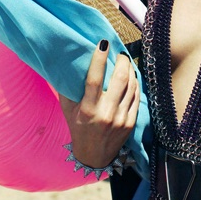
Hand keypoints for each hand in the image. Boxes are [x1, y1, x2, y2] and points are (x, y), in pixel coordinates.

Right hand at [58, 40, 138, 168]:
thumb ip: (67, 89)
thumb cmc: (78, 128)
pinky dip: (135, 83)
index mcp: (88, 110)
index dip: (99, 60)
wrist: (94, 156)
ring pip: (131, 86)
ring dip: (130, 70)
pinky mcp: (130, 123)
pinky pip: (136, 97)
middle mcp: (105, 114)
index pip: (94, 80)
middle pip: (119, 80)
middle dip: (121, 62)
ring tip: (126, 63)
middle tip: (119, 53)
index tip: (103, 43)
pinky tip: (132, 77)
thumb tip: (64, 64)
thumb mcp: (68, 110)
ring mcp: (120, 119)